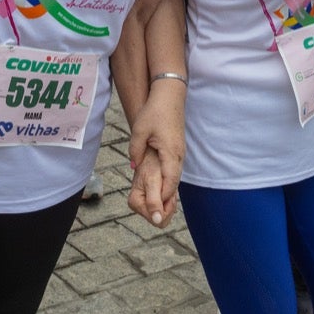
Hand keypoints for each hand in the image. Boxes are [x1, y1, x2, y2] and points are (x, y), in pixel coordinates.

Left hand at [127, 95, 183, 227]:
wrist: (169, 96)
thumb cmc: (154, 112)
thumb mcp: (140, 130)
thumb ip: (135, 150)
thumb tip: (134, 166)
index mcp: (171, 152)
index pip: (170, 181)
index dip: (164, 197)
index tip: (157, 211)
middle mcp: (178, 155)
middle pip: (174, 183)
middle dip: (166, 200)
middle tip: (158, 217)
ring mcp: (179, 153)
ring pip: (175, 178)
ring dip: (168, 192)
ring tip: (159, 208)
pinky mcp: (176, 150)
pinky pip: (174, 171)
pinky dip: (168, 182)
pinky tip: (161, 189)